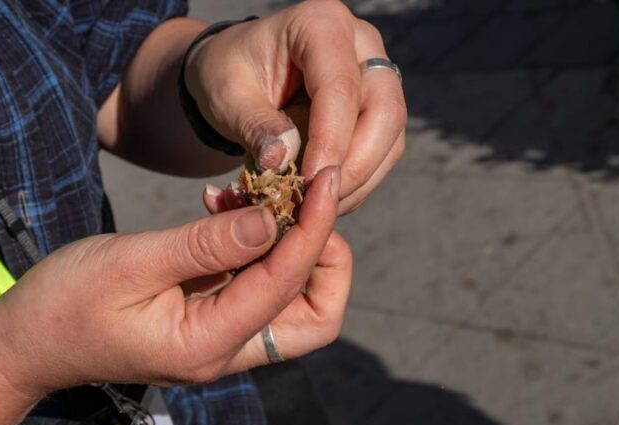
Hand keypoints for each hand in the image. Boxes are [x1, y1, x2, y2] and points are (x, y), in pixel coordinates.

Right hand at [0, 167, 349, 394]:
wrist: (27, 342)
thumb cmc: (65, 304)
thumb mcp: (132, 264)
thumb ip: (205, 245)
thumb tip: (271, 220)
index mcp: (205, 344)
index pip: (284, 284)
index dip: (312, 229)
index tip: (323, 180)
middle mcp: (223, 350)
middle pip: (314, 316)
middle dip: (324, 257)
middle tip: (304, 202)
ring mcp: (218, 338)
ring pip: (291, 301)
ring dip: (288, 245)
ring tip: (250, 195)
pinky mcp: (208, 320)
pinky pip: (254, 285)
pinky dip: (256, 246)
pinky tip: (225, 208)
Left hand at [184, 0, 406, 213]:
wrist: (237, 70)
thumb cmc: (229, 74)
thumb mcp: (227, 95)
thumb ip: (255, 126)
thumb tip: (283, 163)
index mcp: (320, 24)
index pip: (340, 86)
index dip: (331, 139)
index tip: (310, 182)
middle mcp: (360, 43)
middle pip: (384, 109)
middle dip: (355, 164)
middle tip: (317, 200)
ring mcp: (375, 74)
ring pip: (391, 134)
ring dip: (360, 178)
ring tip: (317, 205)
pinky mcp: (378, 105)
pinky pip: (384, 149)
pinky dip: (359, 180)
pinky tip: (325, 198)